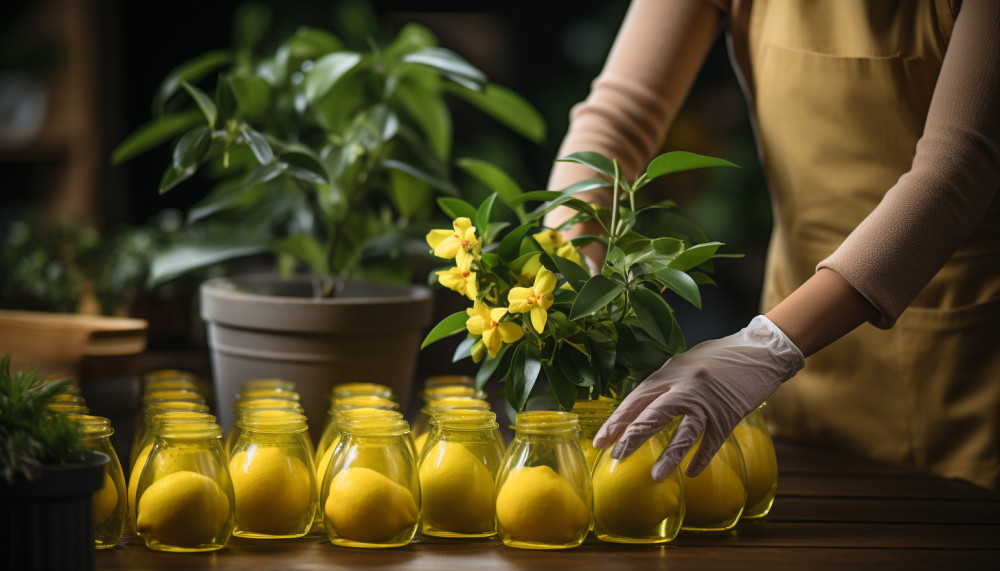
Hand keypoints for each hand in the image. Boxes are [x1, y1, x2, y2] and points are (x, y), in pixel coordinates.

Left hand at [593, 315, 804, 479]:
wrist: (761, 351)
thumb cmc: (720, 357)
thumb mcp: (684, 363)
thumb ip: (664, 383)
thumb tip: (641, 408)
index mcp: (669, 371)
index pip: (636, 399)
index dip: (617, 421)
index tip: (600, 440)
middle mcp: (685, 385)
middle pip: (652, 414)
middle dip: (631, 438)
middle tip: (616, 457)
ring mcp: (708, 401)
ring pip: (684, 431)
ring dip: (669, 455)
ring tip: (655, 476)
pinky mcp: (729, 415)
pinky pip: (712, 441)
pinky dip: (701, 458)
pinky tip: (691, 473)